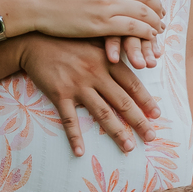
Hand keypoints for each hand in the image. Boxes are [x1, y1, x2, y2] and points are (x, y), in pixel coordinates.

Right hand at [20, 35, 160, 157]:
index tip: (157, 114)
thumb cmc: (68, 40)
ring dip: (116, 132)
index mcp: (107, 61)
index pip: (132, 84)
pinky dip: (74, 137)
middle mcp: (95, 74)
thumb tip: (138, 60)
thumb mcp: (95, 39)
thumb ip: (115, 50)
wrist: (35, 40)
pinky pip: (68, 119)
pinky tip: (80, 152)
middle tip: (151, 137)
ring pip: (101, 113)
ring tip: (128, 147)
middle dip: (139, 121)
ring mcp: (77, 85)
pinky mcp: (59, 94)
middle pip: (122, 102)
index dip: (146, 100)